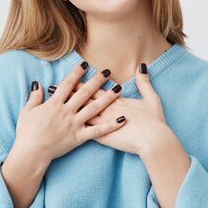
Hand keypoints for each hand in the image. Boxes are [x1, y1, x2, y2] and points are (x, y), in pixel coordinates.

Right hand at [8, 61, 124, 166]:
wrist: (31, 153)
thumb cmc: (26, 132)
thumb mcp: (27, 111)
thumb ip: (34, 96)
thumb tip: (38, 83)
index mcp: (54, 104)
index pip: (68, 84)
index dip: (77, 73)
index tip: (86, 64)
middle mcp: (66, 111)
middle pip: (85, 93)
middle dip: (97, 80)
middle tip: (107, 71)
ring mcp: (74, 124)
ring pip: (94, 108)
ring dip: (108, 98)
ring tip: (119, 88)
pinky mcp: (79, 137)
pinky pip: (97, 131)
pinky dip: (110, 125)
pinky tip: (122, 119)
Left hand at [51, 64, 168, 155]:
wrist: (155, 141)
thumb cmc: (154, 121)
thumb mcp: (152, 99)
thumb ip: (144, 82)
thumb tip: (142, 66)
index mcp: (116, 101)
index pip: (95, 89)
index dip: (81, 82)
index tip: (69, 76)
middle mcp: (106, 110)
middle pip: (83, 100)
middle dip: (66, 93)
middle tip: (51, 87)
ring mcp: (103, 124)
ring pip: (80, 115)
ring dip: (66, 110)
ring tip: (52, 105)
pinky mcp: (103, 138)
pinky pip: (85, 131)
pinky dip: (72, 128)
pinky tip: (61, 126)